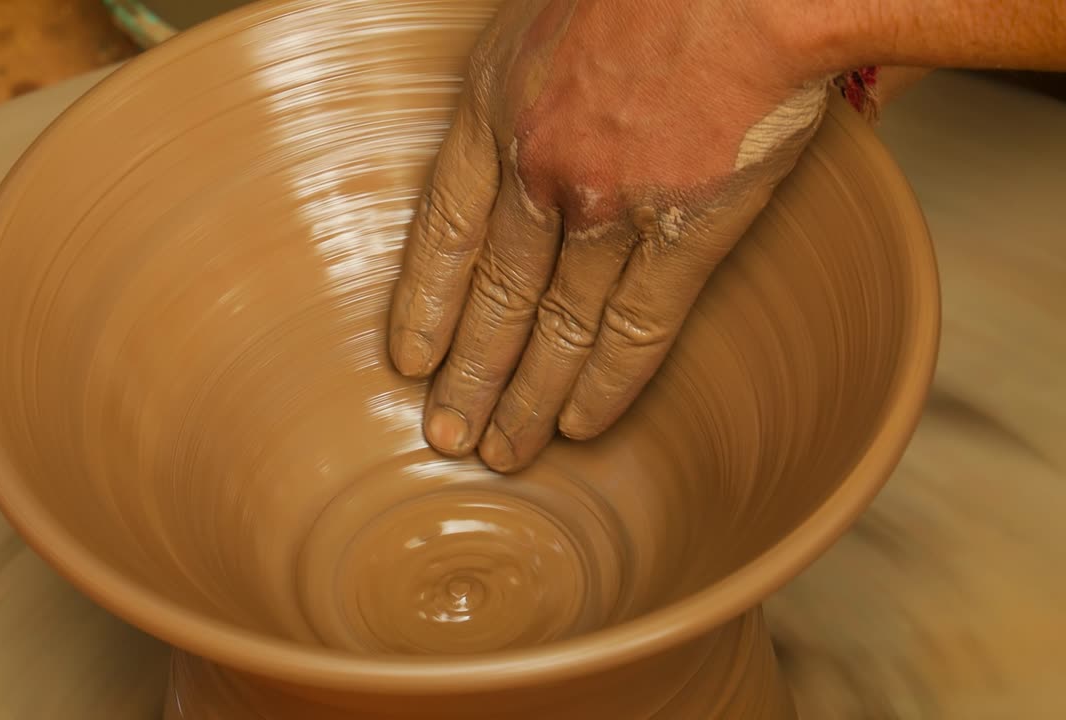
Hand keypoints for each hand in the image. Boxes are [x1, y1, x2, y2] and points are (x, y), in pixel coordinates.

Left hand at [389, 0, 830, 471]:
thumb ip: (522, 84)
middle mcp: (538, 168)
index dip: (425, 302)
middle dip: (468, 375)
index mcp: (494, 108)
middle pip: (494, 295)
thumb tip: (520, 130)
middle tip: (447, 436)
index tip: (410, 358)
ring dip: (527, 396)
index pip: (444, 231)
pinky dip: (606, 382)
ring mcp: (609, 206)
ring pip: (557, 325)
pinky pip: (636, 328)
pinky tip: (580, 424)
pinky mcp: (686, 232)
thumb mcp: (543, 16)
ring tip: (501, 452)